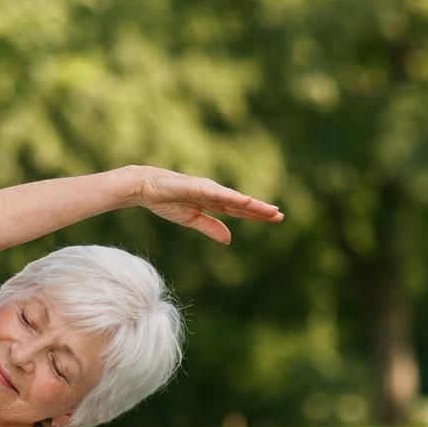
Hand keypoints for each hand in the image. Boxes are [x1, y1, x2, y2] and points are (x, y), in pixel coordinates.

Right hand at [130, 167, 283, 243]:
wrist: (145, 188)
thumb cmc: (166, 201)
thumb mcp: (192, 219)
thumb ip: (211, 228)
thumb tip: (229, 239)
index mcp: (213, 201)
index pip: (240, 210)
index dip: (257, 214)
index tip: (275, 218)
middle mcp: (214, 193)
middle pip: (242, 205)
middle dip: (261, 210)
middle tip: (281, 216)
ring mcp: (207, 189)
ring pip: (235, 199)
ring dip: (253, 205)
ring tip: (271, 211)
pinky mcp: (197, 187)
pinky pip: (219, 194)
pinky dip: (233, 198)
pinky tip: (247, 202)